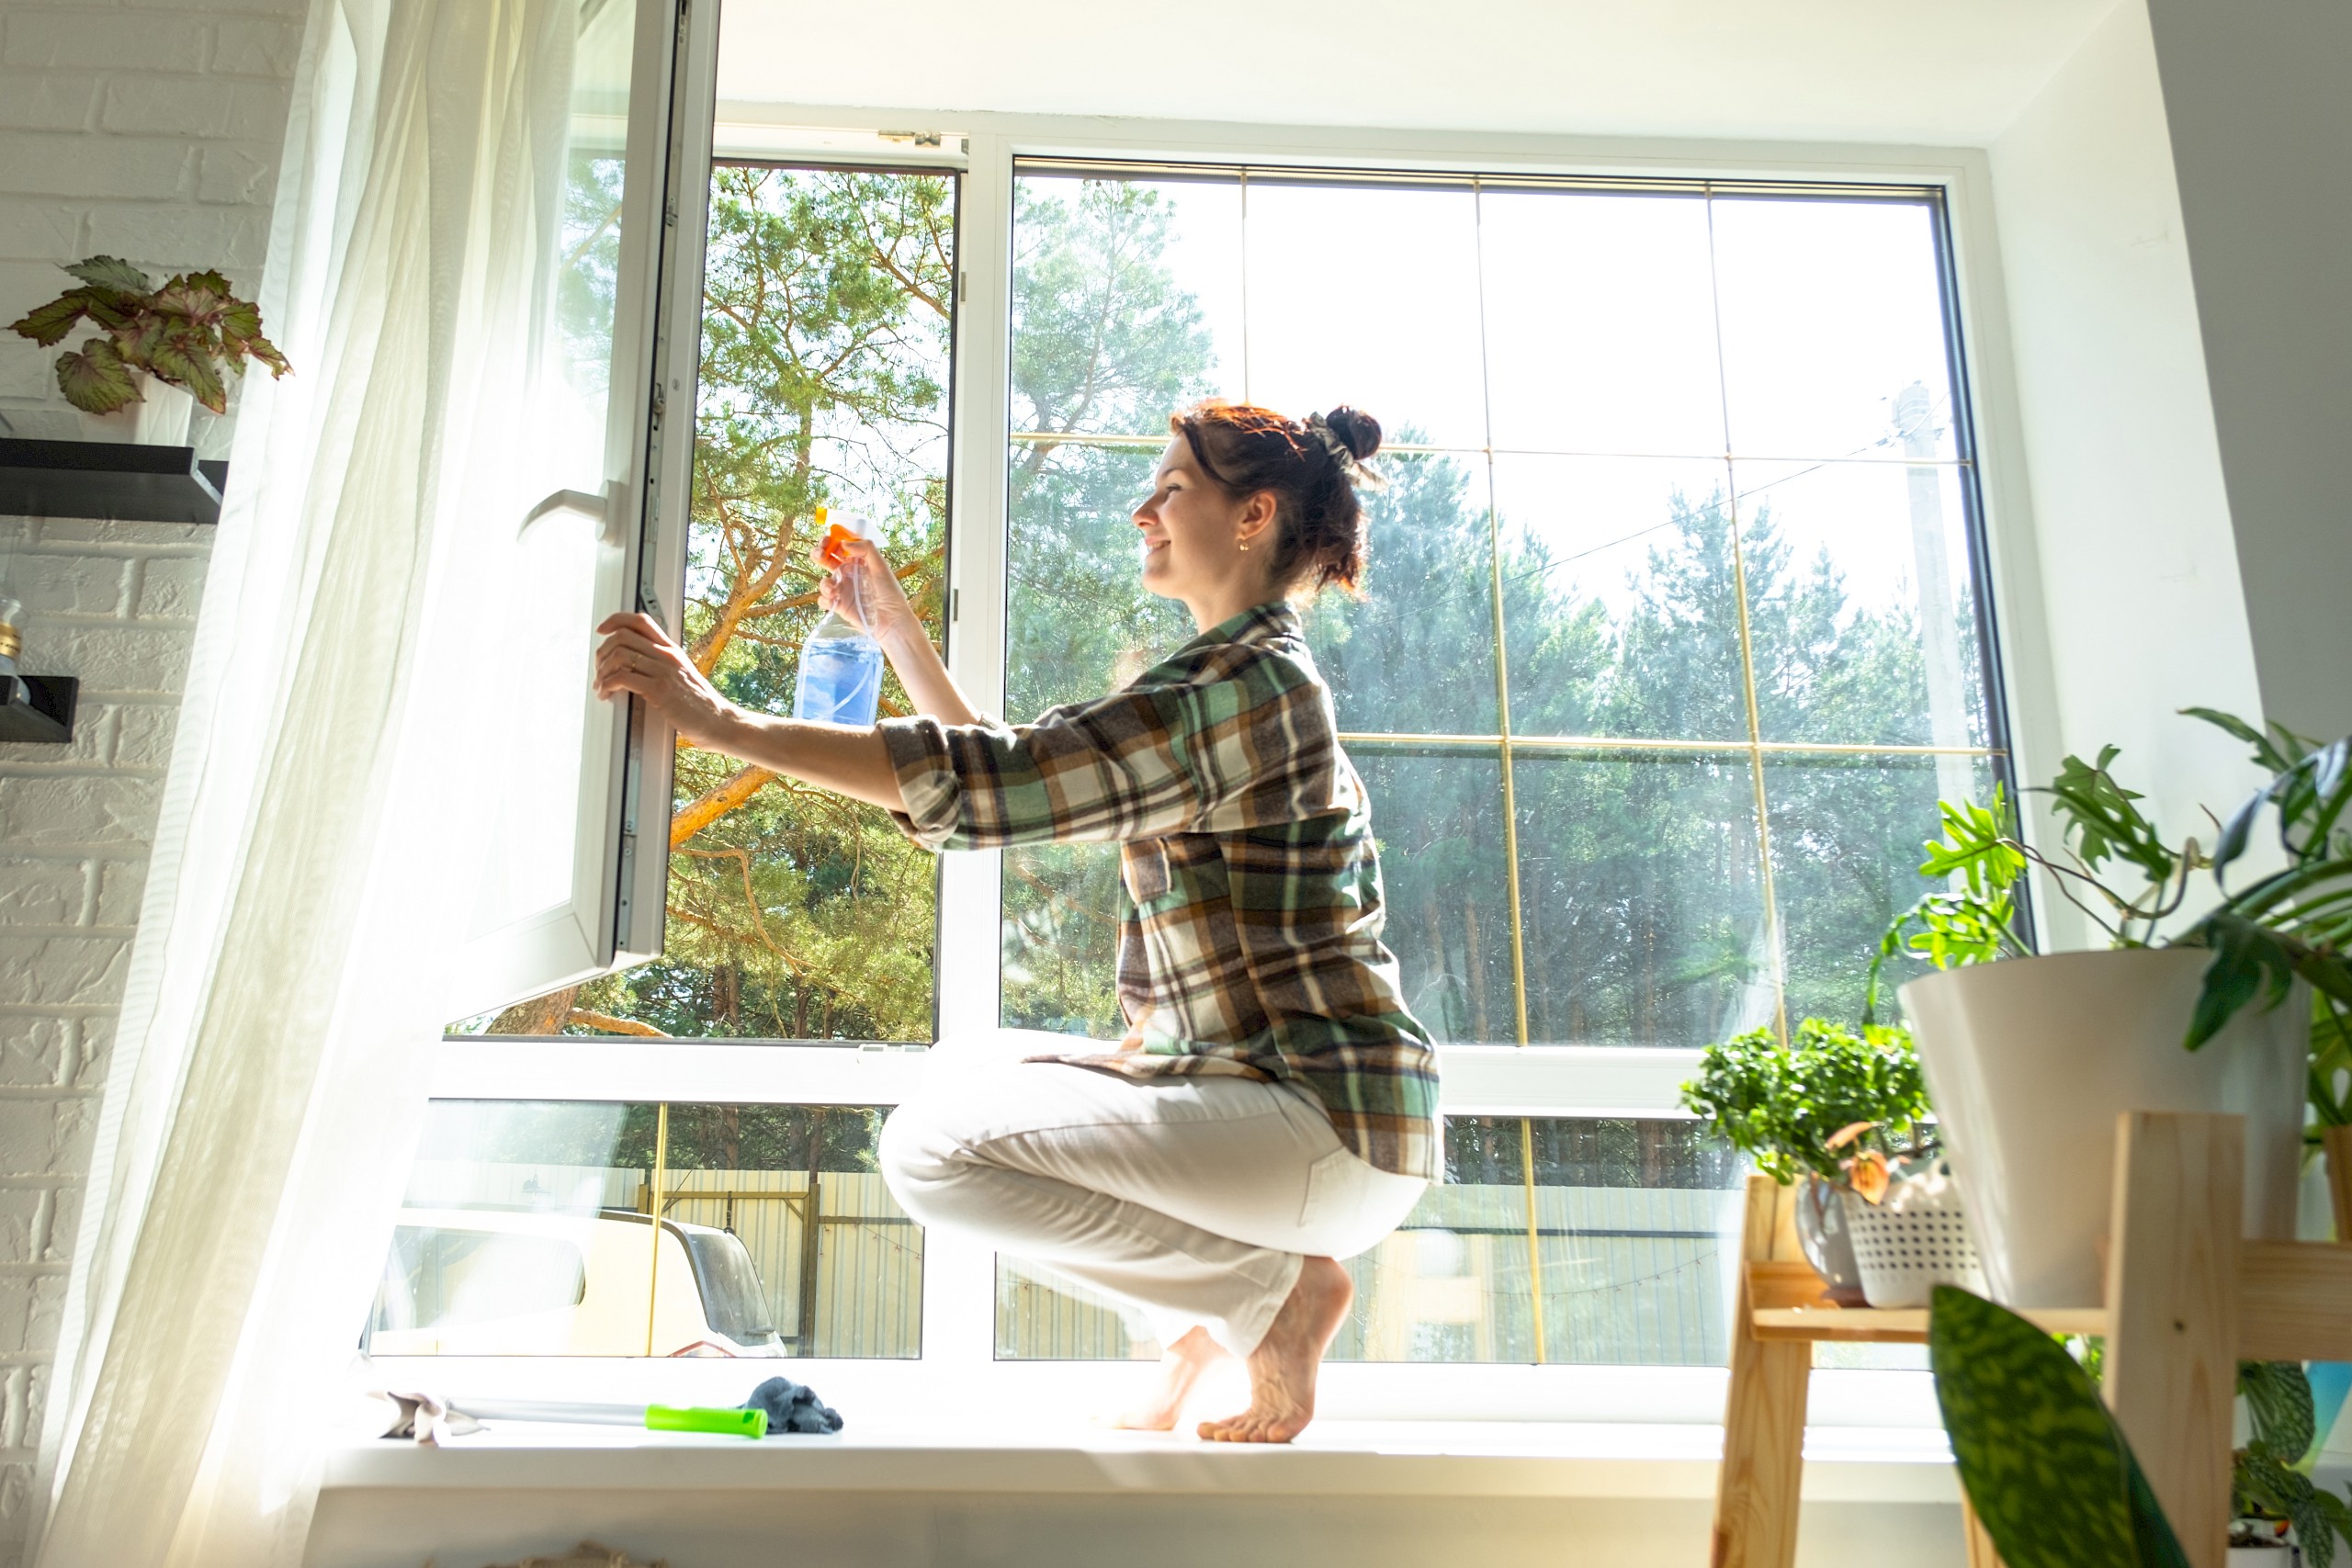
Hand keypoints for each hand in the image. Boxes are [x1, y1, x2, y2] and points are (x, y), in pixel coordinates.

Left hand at [592, 611, 739, 750]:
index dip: (616, 620)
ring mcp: (663, 671)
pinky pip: (622, 677)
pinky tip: (607, 694)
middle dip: (602, 652)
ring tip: (601, 686)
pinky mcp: (659, 690)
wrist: (717, 720)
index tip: (602, 630)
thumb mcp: (682, 675)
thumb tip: (635, 663)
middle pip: (623, 636)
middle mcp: (667, 655)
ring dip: (602, 671)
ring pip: (619, 655)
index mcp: (671, 649)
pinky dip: (607, 685)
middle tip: (599, 669)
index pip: (640, 620)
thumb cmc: (699, 703)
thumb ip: (661, 665)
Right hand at [816, 537, 924, 653]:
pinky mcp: (839, 605)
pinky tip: (834, 601)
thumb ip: (866, 550)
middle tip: (820, 554)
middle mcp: (848, 573)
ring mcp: (842, 589)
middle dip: (819, 553)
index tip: (828, 540)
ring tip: (832, 590)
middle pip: (826, 559)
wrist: (891, 620)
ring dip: (824, 583)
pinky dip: (825, 599)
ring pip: (824, 581)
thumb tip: (844, 542)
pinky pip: (824, 600)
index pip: (840, 546)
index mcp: (857, 561)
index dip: (831, 541)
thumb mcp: (881, 567)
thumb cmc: (890, 592)